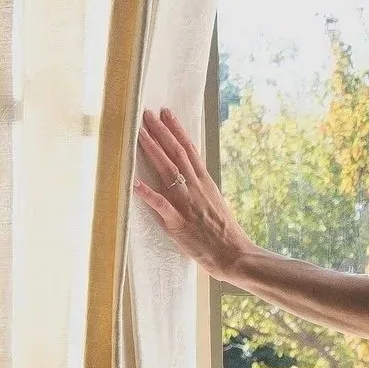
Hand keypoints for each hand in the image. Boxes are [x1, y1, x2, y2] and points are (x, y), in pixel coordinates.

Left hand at [135, 106, 253, 283]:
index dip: (176, 130)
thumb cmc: (225, 233)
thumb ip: (200, 188)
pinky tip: (134, 183)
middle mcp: (196, 188)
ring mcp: (187, 204)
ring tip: (139, 133)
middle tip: (146, 114)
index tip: (166, 113)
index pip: (189, 149)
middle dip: (161, 132)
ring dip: (153, 151)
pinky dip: (148, 195)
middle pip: (176, 154)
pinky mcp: (179, 223)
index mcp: (205, 182)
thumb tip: (187, 176)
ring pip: (168, 172)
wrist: (234, 254)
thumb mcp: (215, 202)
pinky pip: (161, 206)